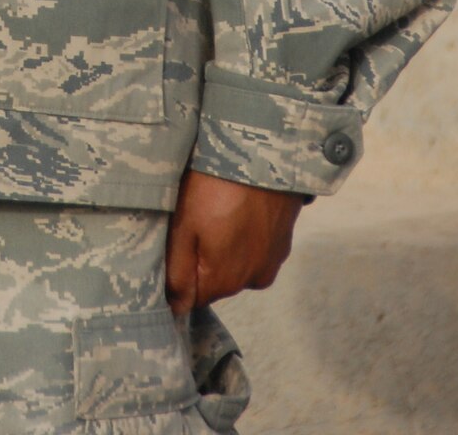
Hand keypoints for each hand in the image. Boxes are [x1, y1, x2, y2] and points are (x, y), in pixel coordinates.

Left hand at [165, 170, 305, 315]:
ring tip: (218, 209)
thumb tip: (174, 307)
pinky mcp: (283, 241)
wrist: (263, 151)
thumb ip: (178, 272)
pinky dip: (245, 234)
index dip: (179, 273)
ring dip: (225, 245)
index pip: (192, 297)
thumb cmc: (215, 186)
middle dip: (202, 257)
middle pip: (216, 280)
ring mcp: (272, 261)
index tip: (176, 242)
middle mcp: (252, 280)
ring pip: (236, 263)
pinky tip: (238, 207)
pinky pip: (255, 248)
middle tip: (195, 218)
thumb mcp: (184, 225)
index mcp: (225, 281)